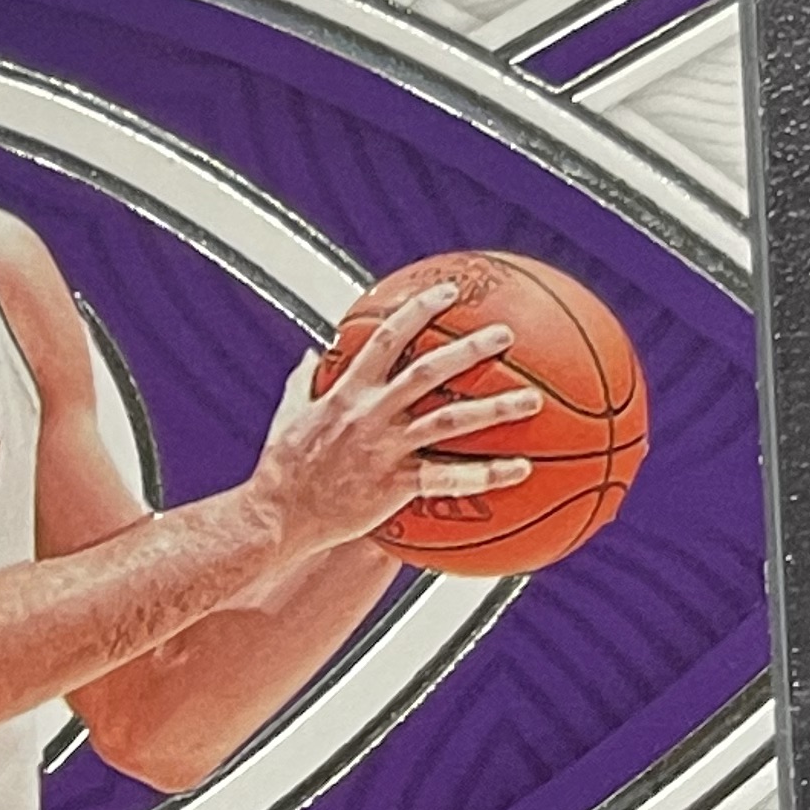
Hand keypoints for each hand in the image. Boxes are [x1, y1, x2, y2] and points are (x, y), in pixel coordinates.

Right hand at [240, 277, 539, 567]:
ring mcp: (385, 449)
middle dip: (471, 349)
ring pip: (449, 422)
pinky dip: (487, 474)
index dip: (420, 310)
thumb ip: (303, 382)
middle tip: (507, 335)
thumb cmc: (281, 469)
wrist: (276, 517)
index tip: (449, 292)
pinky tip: (521, 470)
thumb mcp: (287, 416)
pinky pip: (448, 478)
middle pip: (429, 371)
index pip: (388, 338)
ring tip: (533, 400)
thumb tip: (310, 354)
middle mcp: (370, 414)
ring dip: (495, 409)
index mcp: (347, 391)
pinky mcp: (395, 485)